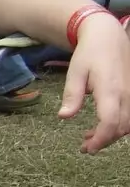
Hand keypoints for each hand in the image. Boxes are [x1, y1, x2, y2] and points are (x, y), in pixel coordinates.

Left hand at [61, 9, 129, 151]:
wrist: (108, 37)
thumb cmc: (89, 54)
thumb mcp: (75, 73)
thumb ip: (72, 95)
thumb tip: (64, 117)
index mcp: (111, 90)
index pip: (111, 121)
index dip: (101, 139)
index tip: (88, 148)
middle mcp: (127, 94)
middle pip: (121, 127)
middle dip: (104, 140)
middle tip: (84, 147)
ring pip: (128, 123)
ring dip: (111, 134)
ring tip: (88, 138)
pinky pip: (129, 115)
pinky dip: (117, 125)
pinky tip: (100, 126)